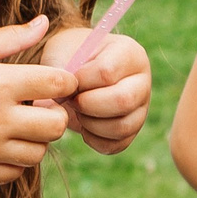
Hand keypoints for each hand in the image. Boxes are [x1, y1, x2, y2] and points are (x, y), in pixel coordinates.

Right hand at [0, 15, 75, 182]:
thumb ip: (11, 38)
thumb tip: (44, 22)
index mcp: (0, 83)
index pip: (58, 84)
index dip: (65, 81)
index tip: (56, 80)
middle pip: (56, 126)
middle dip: (56, 113)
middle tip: (39, 105)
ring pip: (39, 153)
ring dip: (37, 138)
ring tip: (19, 124)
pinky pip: (15, 173)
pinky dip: (16, 161)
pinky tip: (3, 143)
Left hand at [39, 26, 150, 153]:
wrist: (74, 69)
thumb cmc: (69, 56)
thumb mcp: (62, 53)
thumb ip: (59, 71)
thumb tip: (54, 100)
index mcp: (129, 53)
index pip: (107, 72)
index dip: (80, 81)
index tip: (66, 81)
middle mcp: (142, 80)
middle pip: (123, 101)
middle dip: (87, 105)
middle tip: (71, 100)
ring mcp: (141, 107)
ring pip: (122, 127)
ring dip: (90, 124)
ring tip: (77, 111)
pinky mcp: (132, 130)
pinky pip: (116, 145)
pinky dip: (93, 139)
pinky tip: (82, 125)